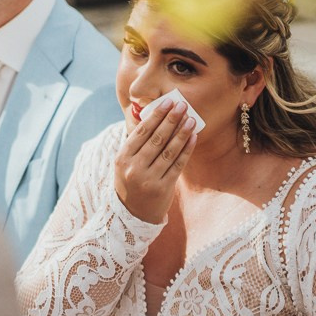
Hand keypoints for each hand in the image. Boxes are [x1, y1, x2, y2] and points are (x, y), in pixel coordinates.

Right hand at [114, 99, 196, 223]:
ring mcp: (149, 179)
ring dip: (182, 133)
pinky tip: (193, 138)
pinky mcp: (163, 188)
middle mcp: (134, 168)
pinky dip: (186, 149)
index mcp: (123, 158)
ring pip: (169, 151)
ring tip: (191, 119)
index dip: (156, 115)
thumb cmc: (130, 181)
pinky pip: (178, 164)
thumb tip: (156, 117)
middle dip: (171, 120)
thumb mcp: (126, 162)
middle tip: (183, 105)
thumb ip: (137, 143)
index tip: (168, 102)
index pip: (142, 132)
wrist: (132, 214)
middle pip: (157, 139)